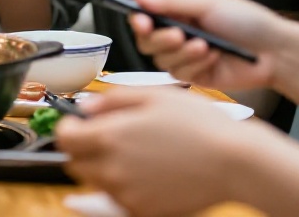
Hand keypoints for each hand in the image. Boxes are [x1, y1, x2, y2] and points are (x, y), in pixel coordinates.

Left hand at [57, 87, 251, 215]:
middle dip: (85, 149)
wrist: (233, 162)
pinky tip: (152, 173)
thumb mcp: (153, 95)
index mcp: (109, 137)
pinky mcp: (142, 212)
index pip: (65, 138)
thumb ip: (112, 100)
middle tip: (112, 138)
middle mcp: (111, 169)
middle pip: (76, 163)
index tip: (81, 124)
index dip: (70, 128)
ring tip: (139, 154)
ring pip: (97, 183)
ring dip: (105, 168)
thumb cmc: (198, 124)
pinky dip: (127, 187)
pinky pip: (120, 200)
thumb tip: (86, 108)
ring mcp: (126, 195)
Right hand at [128, 0, 286, 90]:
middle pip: (147, 42)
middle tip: (179, 35)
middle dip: (160, 39)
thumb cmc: (245, 19)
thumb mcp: (206, 3)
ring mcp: (186, 58)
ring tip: (207, 46)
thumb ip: (170, 2)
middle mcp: (178, 34)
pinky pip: (180, 74)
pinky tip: (215, 57)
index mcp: (179, 13)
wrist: (274, 51)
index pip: (146, 17)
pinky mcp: (196, 77)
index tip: (142, 21)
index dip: (139, 20)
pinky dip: (196, 65)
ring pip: (161, 60)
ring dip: (183, 53)